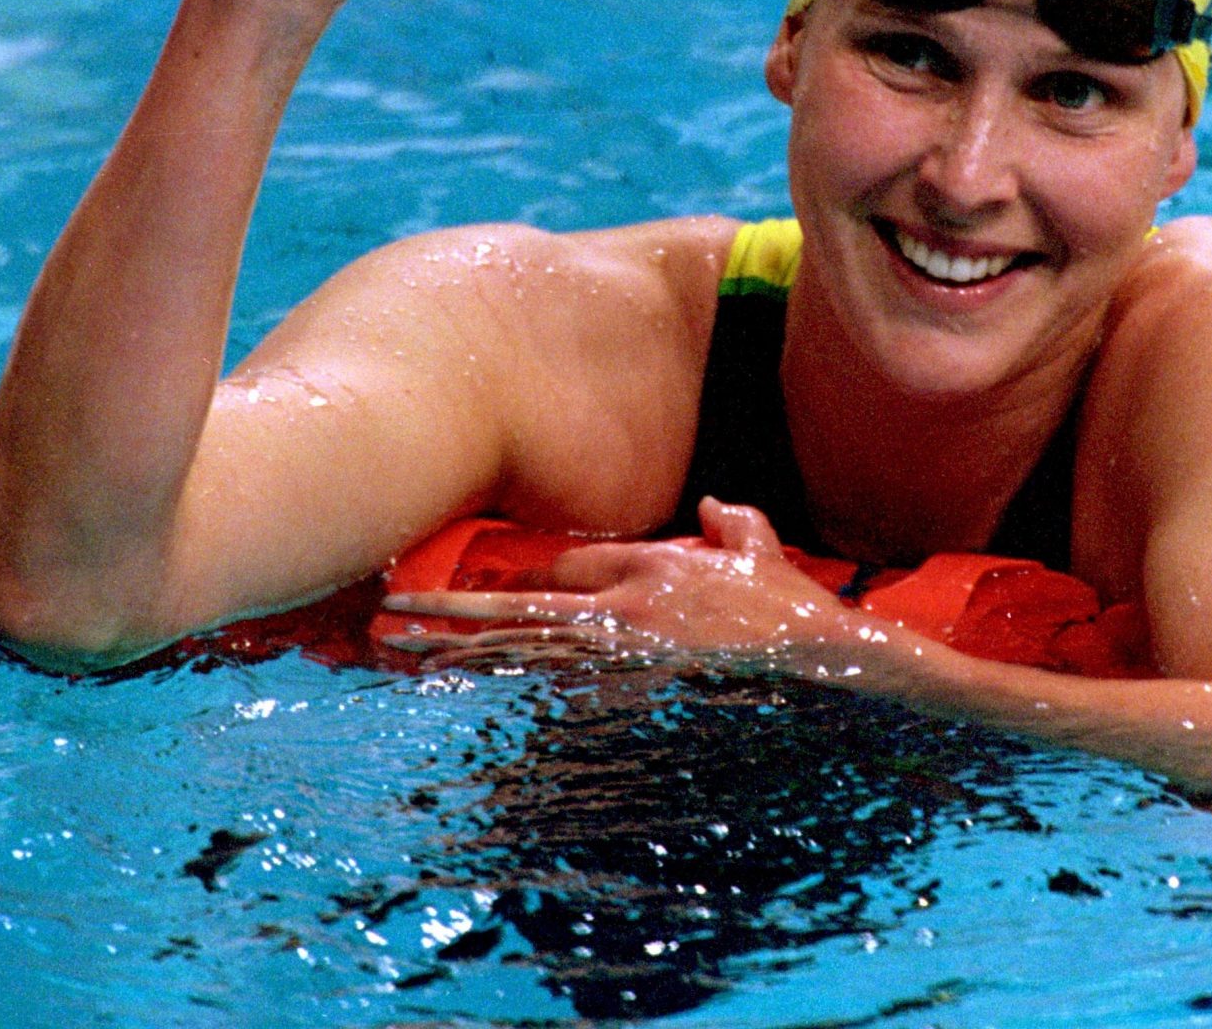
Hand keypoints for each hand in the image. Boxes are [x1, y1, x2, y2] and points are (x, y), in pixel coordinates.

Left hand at [379, 499, 881, 668]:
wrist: (824, 661)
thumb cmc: (795, 611)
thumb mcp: (762, 552)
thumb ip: (732, 523)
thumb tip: (713, 507)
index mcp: (649, 564)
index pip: (569, 568)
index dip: (543, 585)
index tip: (507, 602)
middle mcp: (623, 605)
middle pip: (518, 605)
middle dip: (450, 610)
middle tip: (388, 615)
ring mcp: (622, 656)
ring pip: (520, 652)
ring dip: (458, 654)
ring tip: (402, 654)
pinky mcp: (628, 699)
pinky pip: (554, 701)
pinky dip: (508, 703)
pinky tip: (464, 704)